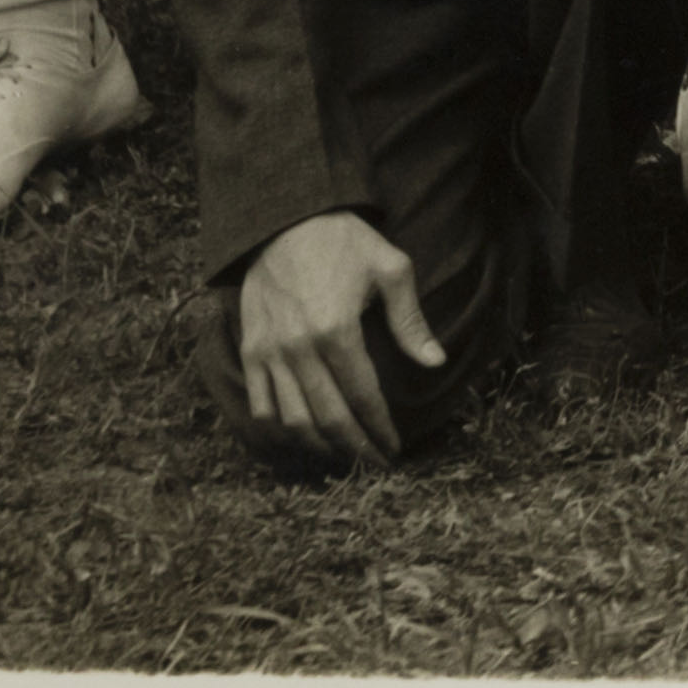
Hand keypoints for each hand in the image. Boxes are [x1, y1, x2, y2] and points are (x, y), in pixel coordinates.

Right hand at [229, 211, 446, 468]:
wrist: (286, 220)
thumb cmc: (346, 243)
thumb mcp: (392, 270)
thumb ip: (411, 321)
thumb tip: (436, 362)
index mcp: (336, 331)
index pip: (361, 397)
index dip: (378, 429)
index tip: (394, 451)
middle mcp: (298, 349)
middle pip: (327, 418)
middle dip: (353, 449)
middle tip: (372, 467)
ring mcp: (269, 353)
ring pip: (291, 420)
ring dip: (318, 446)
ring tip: (343, 456)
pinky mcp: (250, 350)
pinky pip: (261, 404)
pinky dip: (280, 428)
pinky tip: (302, 436)